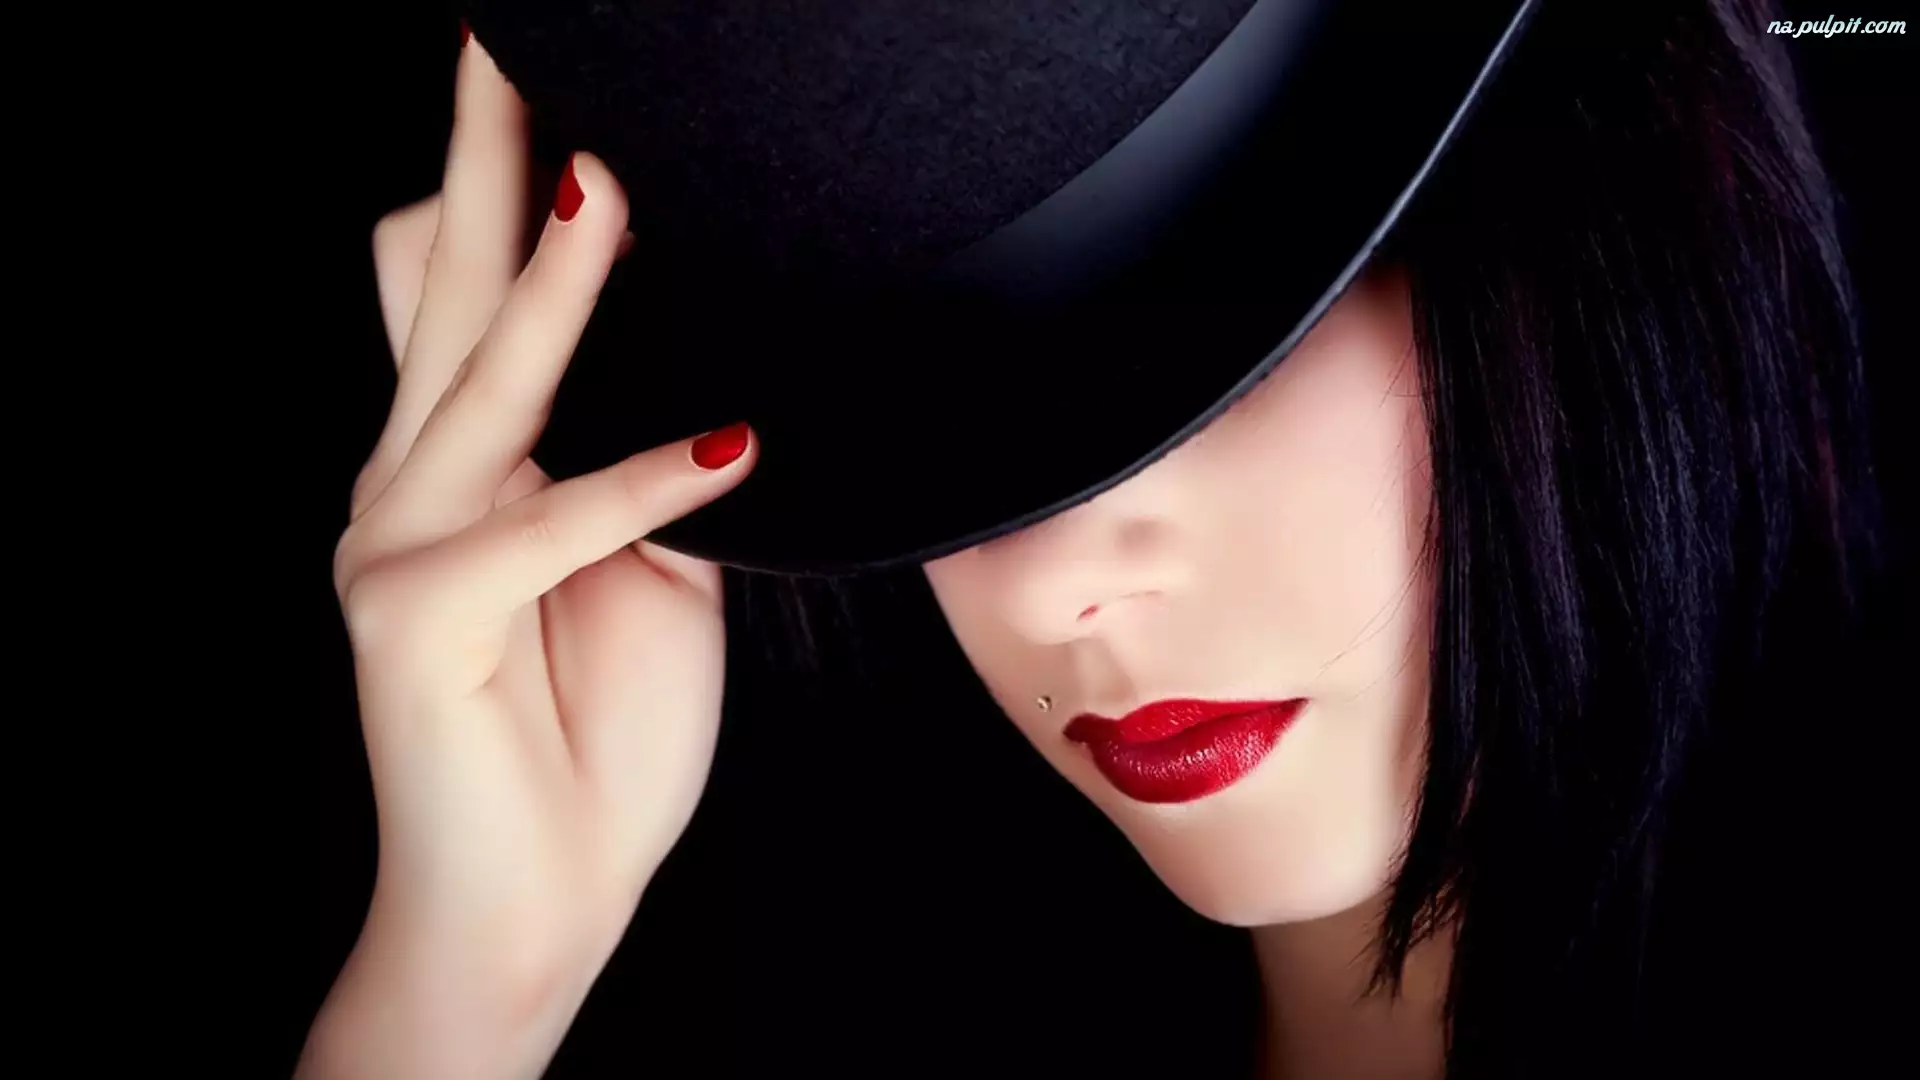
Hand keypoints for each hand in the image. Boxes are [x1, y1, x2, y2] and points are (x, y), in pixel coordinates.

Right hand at [300, 37, 755, 1079]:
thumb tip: (707, 372)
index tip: (540, 81)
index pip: (471, 291)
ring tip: (613, 182)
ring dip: (556, 279)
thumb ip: (644, 460)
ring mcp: (394, 543)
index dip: (496, 181)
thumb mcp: (653, 570)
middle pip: (445, 287)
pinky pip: (543, 525)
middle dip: (480, 155)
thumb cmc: (599, 728)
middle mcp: (406, 478)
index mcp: (463, 461)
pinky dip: (640, 486)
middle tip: (504, 39)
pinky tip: (731, 450)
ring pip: (485, 380)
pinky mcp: (415, 618)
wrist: (540, 896)